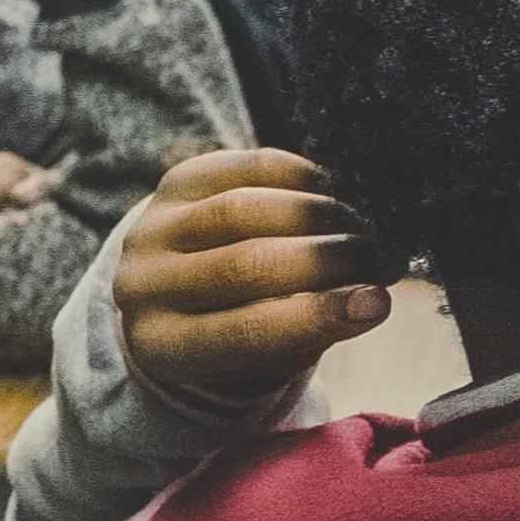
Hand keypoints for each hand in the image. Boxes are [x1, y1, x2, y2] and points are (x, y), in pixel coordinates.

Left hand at [116, 148, 399, 398]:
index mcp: (162, 346)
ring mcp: (152, 227)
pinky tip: (330, 194)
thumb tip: (373, 298)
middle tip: (375, 257)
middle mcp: (142, 287)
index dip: (317, 315)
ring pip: (244, 211)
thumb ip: (312, 328)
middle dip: (325, 259)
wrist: (177, 284)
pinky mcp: (175, 181)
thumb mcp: (265, 352)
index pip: (243, 331)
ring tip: (358, 228)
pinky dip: (299, 178)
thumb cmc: (238, 327)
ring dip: (317, 216)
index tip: (377, 302)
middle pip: (245, 265)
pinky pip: (245, 168)